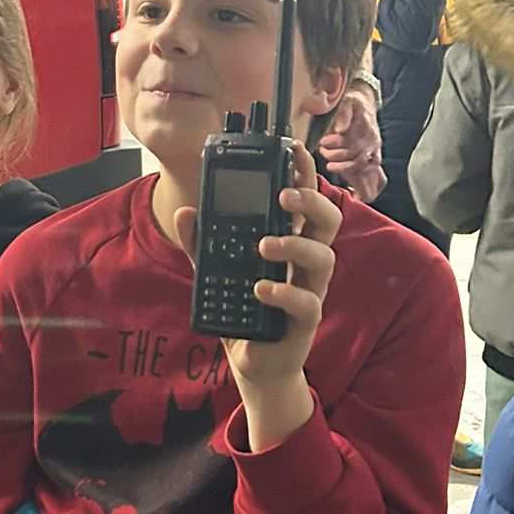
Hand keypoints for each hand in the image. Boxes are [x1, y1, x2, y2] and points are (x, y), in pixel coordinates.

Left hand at [176, 143, 339, 445]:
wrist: (253, 364)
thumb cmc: (243, 311)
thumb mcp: (213, 273)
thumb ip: (201, 244)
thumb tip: (185, 212)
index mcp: (289, 242)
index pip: (304, 201)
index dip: (304, 174)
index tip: (295, 149)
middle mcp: (305, 262)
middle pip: (328, 220)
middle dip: (311, 201)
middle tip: (284, 194)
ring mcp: (309, 290)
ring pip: (324, 257)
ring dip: (295, 244)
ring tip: (264, 244)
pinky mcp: (305, 321)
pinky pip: (306, 303)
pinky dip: (283, 292)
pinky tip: (261, 289)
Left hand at [319, 88, 385, 203]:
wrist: (366, 105)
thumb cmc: (356, 104)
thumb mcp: (349, 102)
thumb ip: (345, 114)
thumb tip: (340, 129)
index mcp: (368, 128)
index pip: (354, 142)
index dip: (337, 144)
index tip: (323, 142)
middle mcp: (373, 141)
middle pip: (356, 156)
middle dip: (336, 155)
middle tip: (322, 151)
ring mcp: (374, 149)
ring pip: (360, 164)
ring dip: (343, 167)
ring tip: (329, 164)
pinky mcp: (372, 155)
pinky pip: (365, 169)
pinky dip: (352, 172)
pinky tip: (340, 171)